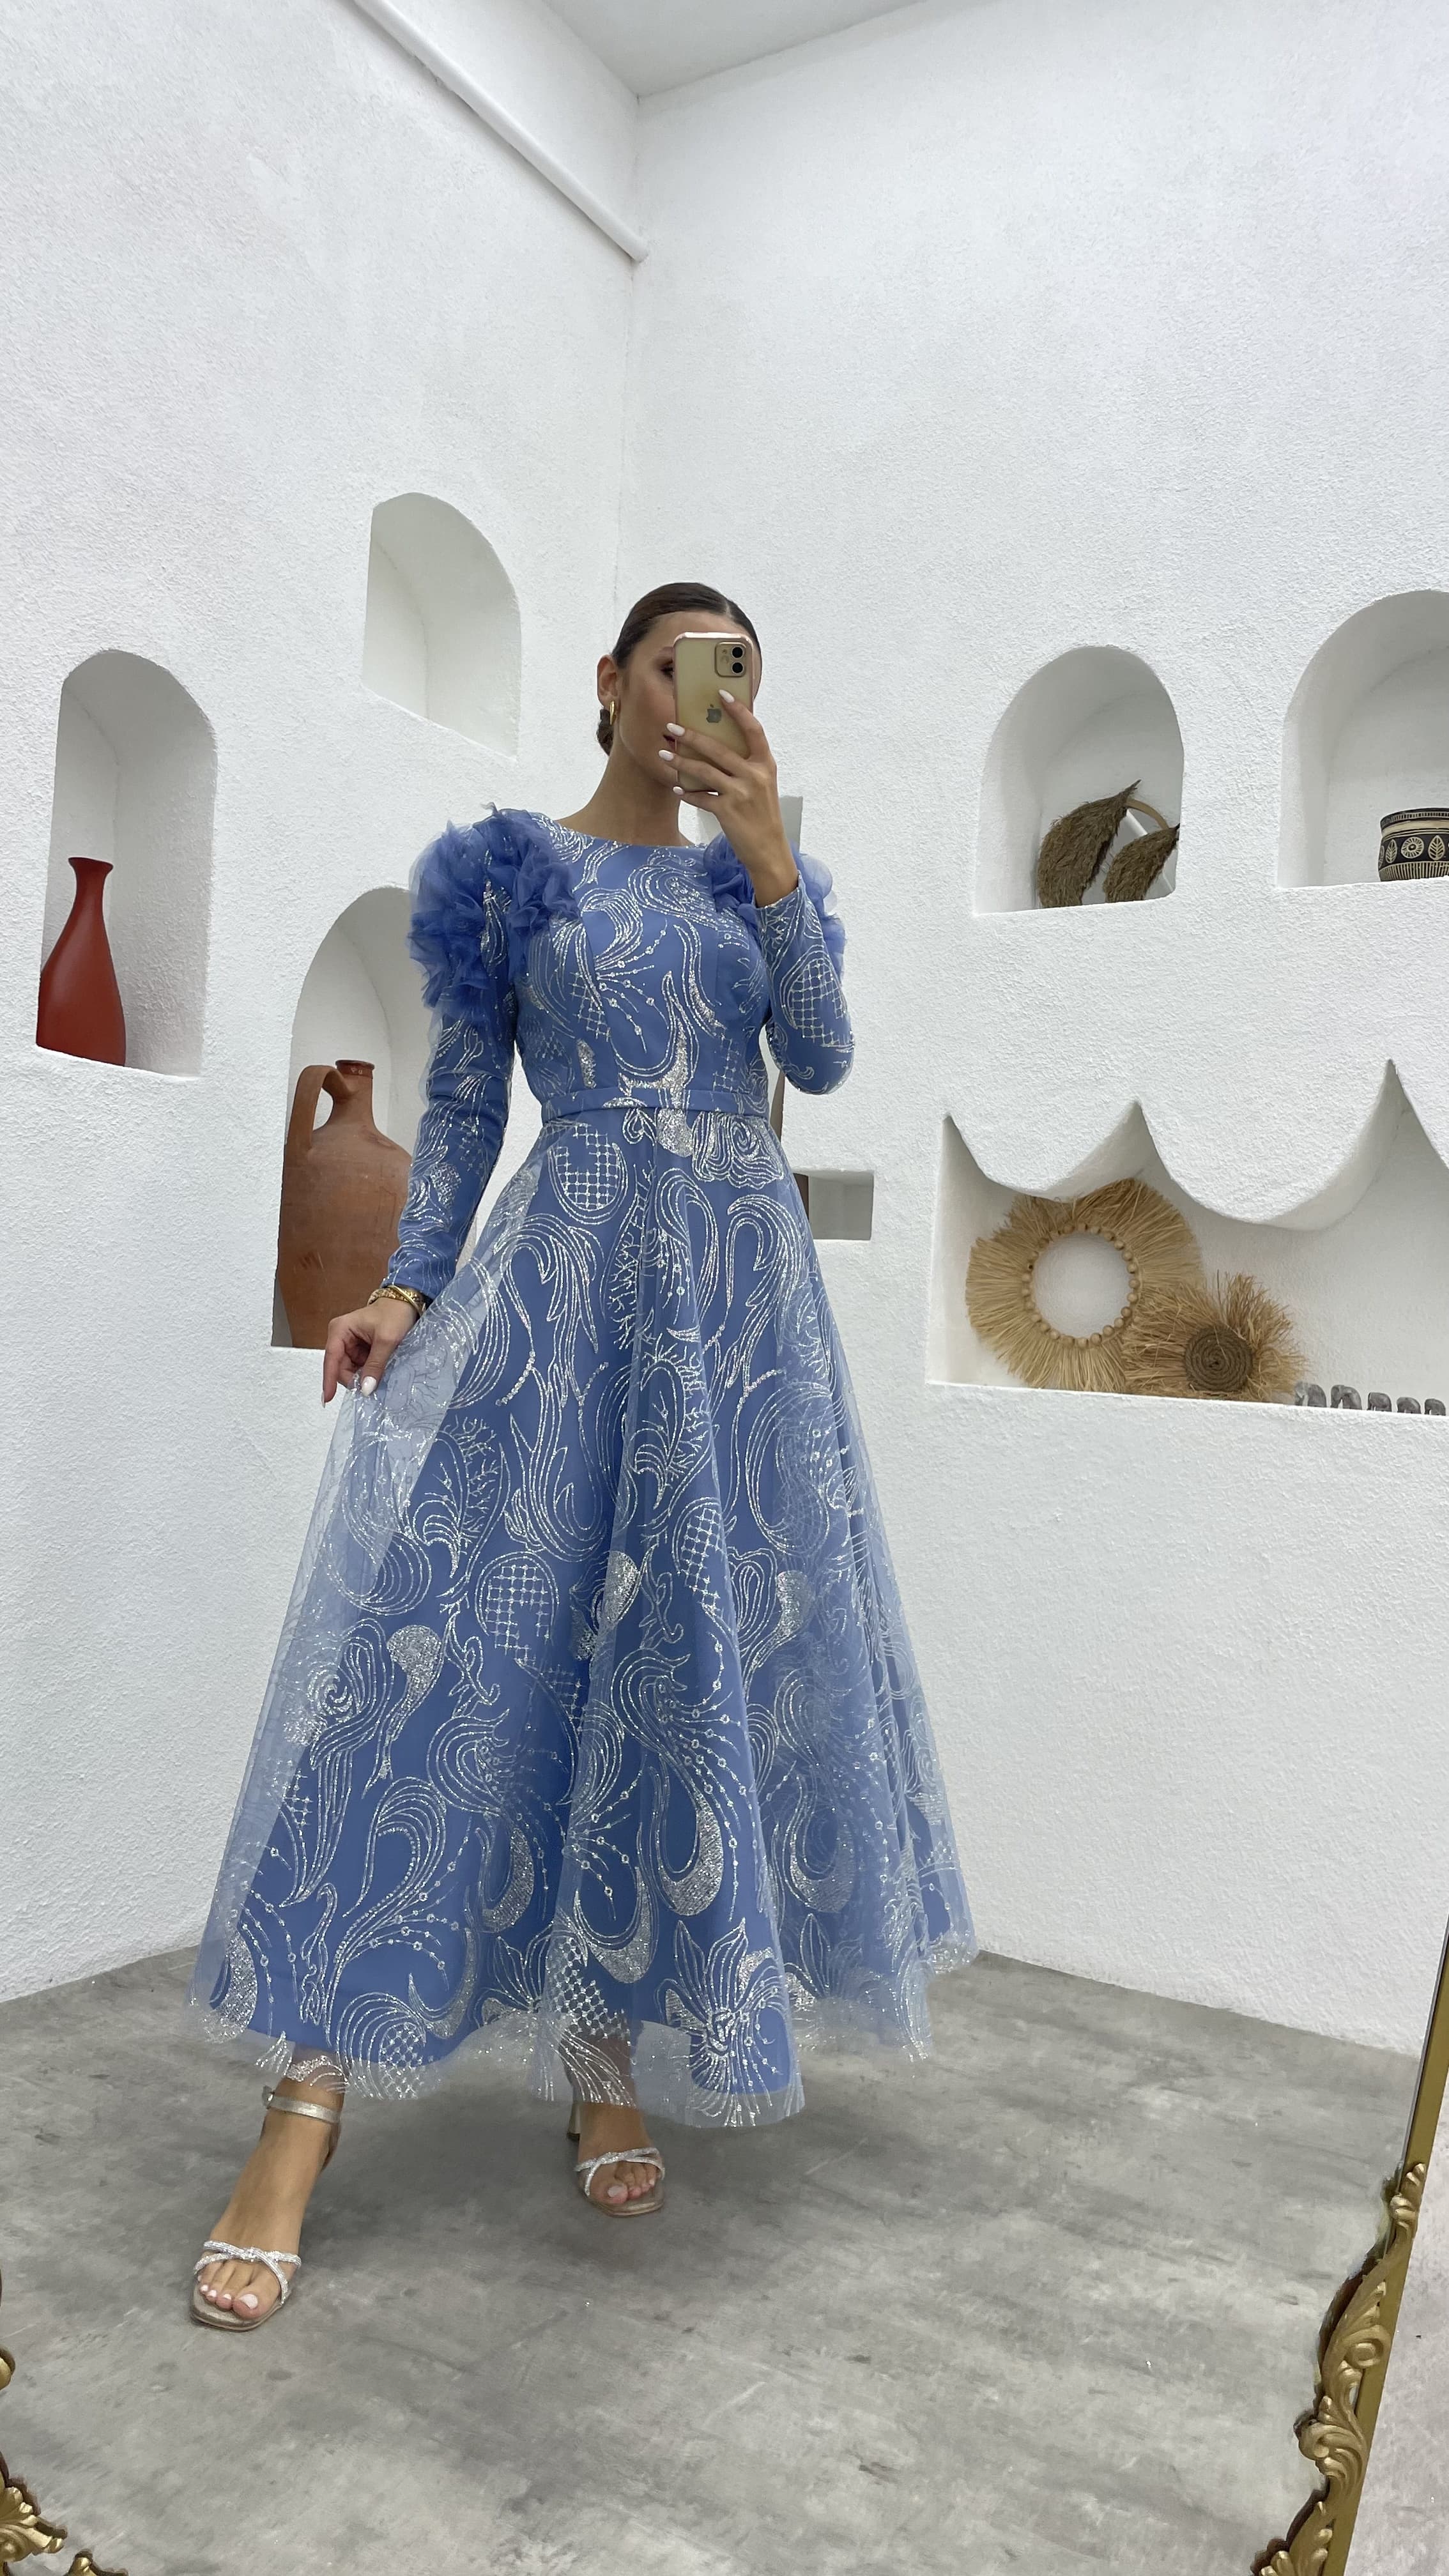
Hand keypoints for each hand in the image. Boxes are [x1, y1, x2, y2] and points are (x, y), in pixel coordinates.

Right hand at [322, 1298, 417, 1402]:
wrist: (406, 1304)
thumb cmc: (395, 1314)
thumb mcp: (386, 1340)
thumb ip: (375, 1365)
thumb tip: (365, 1389)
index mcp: (340, 1330)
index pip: (331, 1359)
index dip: (329, 1379)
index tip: (328, 1398)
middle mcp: (340, 1337)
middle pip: (340, 1368)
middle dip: (353, 1378)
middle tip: (371, 1386)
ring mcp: (348, 1344)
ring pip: (349, 1370)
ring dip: (362, 1376)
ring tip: (379, 1373)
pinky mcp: (358, 1349)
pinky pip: (358, 1367)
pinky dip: (367, 1372)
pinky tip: (378, 1370)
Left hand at [661, 695, 798, 903]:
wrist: (769, 850)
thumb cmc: (762, 815)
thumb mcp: (762, 785)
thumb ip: (746, 765)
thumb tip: (716, 746)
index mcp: (765, 764)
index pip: (753, 729)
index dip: (738, 710)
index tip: (721, 694)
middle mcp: (755, 776)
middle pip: (718, 748)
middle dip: (691, 736)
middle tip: (672, 727)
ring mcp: (741, 794)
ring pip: (704, 771)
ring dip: (680, 762)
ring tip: (664, 754)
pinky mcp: (728, 811)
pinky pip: (701, 798)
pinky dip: (687, 793)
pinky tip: (676, 789)